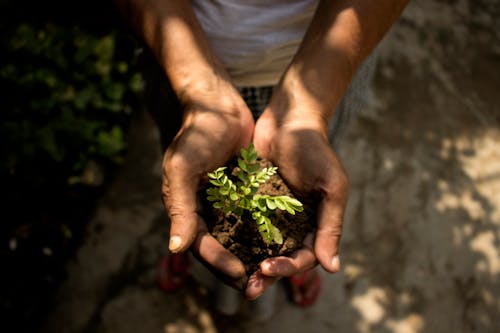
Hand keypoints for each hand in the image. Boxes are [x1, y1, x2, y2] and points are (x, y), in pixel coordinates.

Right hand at [162, 85, 253, 289]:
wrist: (218, 105)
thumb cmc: (197, 134)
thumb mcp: (183, 168)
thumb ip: (181, 208)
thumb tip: (176, 249)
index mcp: (185, 207)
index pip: (201, 244)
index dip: (218, 261)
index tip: (239, 273)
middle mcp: (204, 209)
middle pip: (219, 246)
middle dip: (235, 266)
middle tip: (256, 283)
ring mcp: (224, 201)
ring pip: (237, 236)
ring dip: (250, 254)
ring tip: (270, 270)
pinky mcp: (243, 191)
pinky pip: (251, 217)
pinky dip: (261, 232)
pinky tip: (279, 243)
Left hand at [247, 99, 348, 298]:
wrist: (289, 119)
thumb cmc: (316, 150)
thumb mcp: (331, 187)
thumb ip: (331, 226)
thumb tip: (332, 268)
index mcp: (313, 224)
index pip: (303, 257)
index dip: (287, 267)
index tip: (267, 267)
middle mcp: (291, 223)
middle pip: (279, 258)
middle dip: (265, 275)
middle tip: (248, 290)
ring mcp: (269, 213)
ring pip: (258, 246)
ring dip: (247, 262)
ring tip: (232, 276)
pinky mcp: (250, 200)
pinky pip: (242, 223)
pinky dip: (233, 237)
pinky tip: (219, 247)